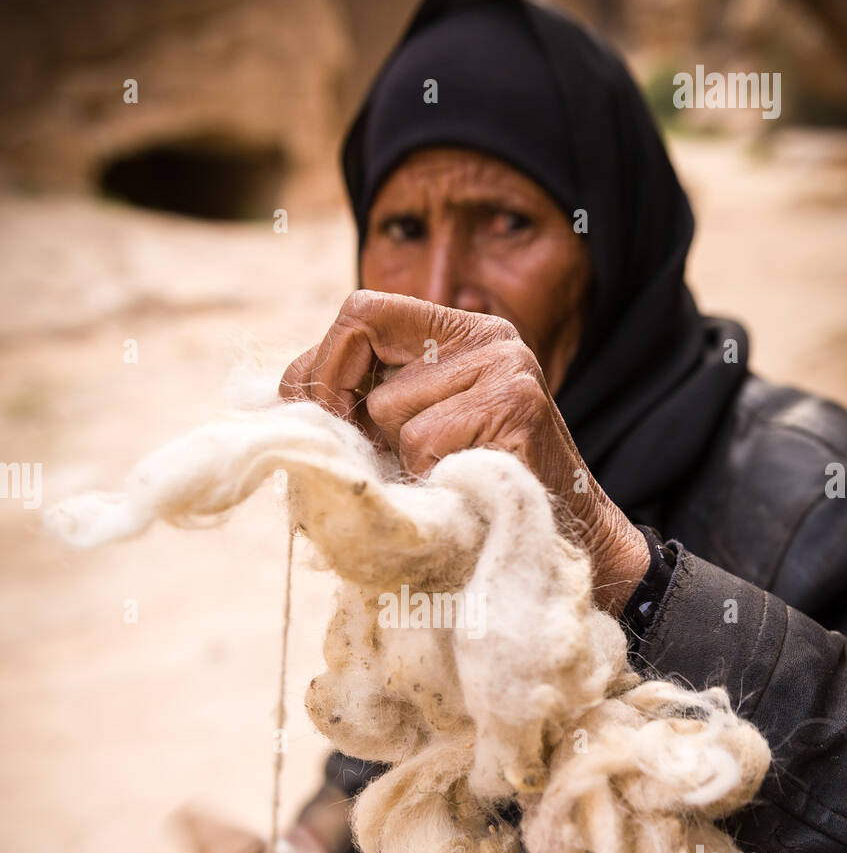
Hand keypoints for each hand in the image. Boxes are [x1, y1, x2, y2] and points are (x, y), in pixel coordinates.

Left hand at [280, 291, 648, 614]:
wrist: (558, 544)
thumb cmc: (471, 495)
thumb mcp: (413, 435)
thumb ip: (362, 404)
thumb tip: (281, 391)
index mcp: (458, 333)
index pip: (361, 309)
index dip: (323, 362)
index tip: (322, 418)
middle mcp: (487, 336)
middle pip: (362, 345)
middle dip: (349, 410)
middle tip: (377, 456)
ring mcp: (507, 366)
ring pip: (389, 408)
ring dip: (403, 461)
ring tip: (446, 478)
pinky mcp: (517, 405)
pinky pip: (423, 442)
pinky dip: (431, 479)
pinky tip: (467, 486)